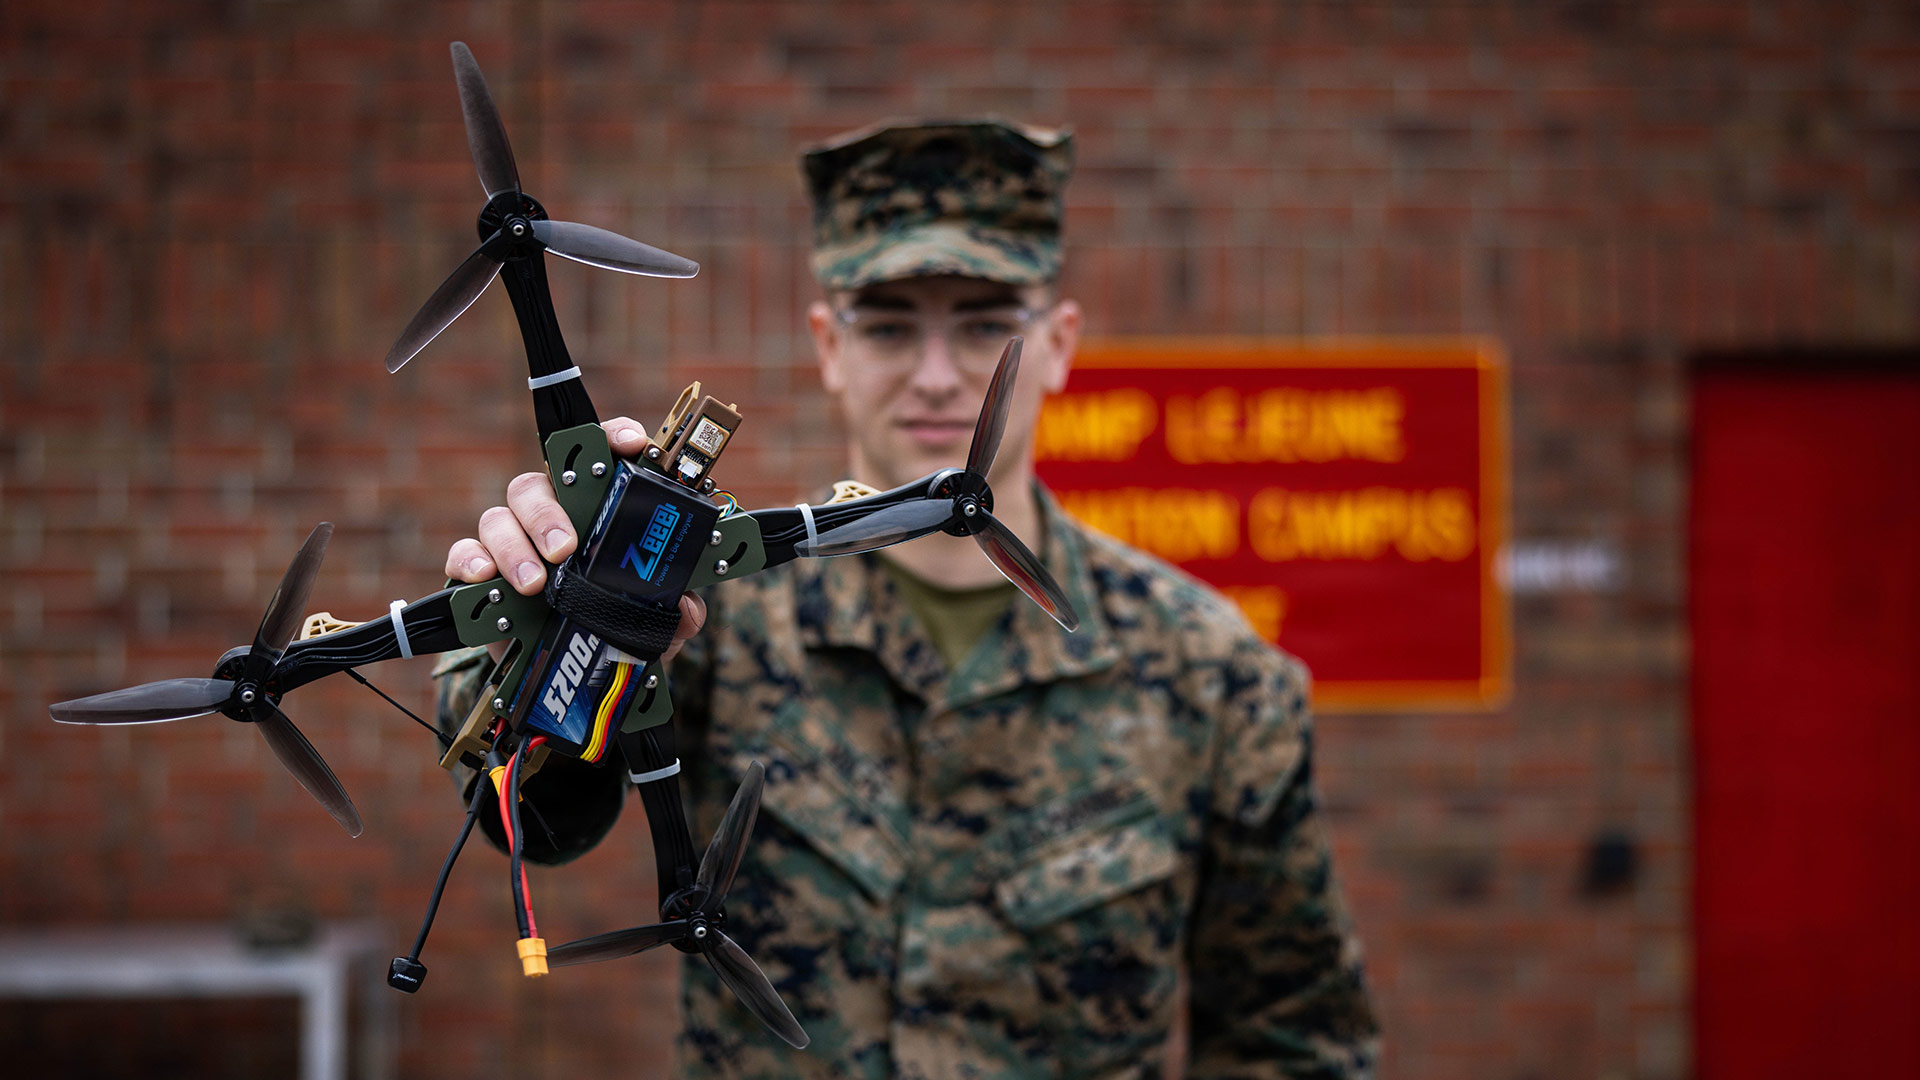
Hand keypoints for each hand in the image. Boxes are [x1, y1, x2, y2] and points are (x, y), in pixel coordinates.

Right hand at [445, 417, 706, 662]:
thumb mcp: (646, 623)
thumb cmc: (605, 625)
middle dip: (551, 513)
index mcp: (596, 509)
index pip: (602, 458)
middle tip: (566, 548)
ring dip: (516, 546)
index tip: (633, 444)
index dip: (616, 439)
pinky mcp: (480, 572)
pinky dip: (471, 561)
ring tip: (535, 583)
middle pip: (541, 485)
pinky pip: (464, 551)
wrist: (560, 670)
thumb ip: (672, 615)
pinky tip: (484, 577)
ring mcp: (513, 539)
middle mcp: (551, 512)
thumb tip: (687, 609)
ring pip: (501, 516)